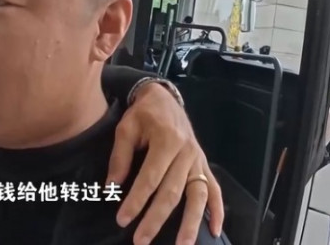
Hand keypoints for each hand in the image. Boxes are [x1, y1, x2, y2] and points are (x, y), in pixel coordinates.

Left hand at [106, 82, 223, 244]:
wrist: (165, 99)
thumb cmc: (143, 114)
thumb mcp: (126, 128)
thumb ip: (120, 157)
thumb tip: (112, 187)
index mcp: (166, 140)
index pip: (150, 177)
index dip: (136, 200)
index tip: (122, 219)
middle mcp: (186, 153)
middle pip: (172, 191)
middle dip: (156, 219)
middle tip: (141, 240)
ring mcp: (198, 161)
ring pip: (197, 195)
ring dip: (190, 223)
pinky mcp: (204, 165)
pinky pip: (214, 190)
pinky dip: (218, 211)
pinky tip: (214, 230)